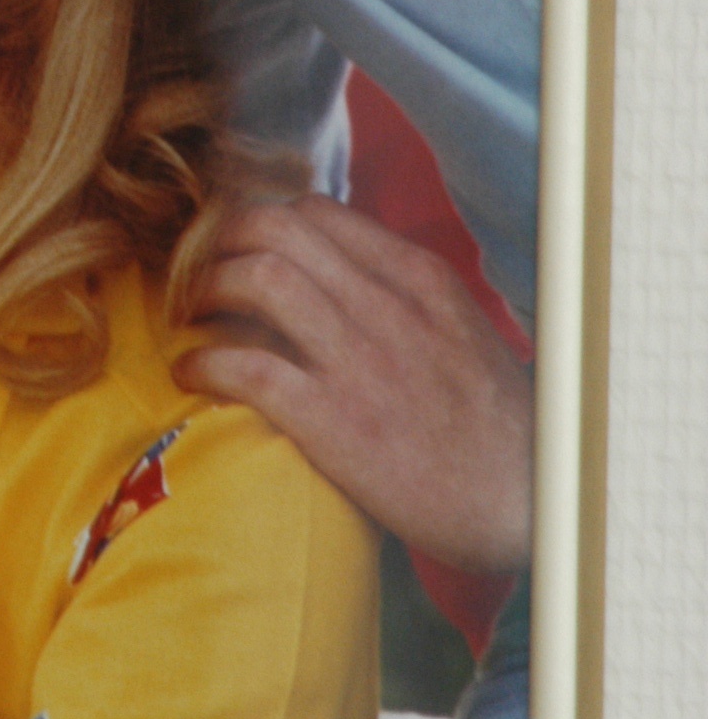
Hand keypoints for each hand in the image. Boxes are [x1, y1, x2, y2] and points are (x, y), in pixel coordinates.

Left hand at [171, 196, 532, 574]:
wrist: (530, 506)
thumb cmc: (497, 430)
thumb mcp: (462, 336)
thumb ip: (404, 301)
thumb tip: (336, 280)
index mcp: (420, 280)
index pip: (318, 212)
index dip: (259, 223)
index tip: (233, 250)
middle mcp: (389, 306)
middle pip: (277, 228)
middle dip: (220, 241)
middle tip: (196, 275)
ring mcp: (361, 361)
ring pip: (258, 278)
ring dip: (205, 290)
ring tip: (188, 316)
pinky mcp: (335, 421)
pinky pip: (246, 367)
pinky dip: (203, 361)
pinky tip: (190, 373)